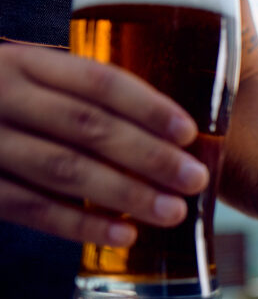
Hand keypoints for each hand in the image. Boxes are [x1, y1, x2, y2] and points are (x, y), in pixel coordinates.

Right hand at [0, 44, 209, 246]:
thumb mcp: (26, 77)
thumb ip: (77, 94)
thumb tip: (170, 131)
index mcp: (24, 62)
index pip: (96, 80)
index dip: (146, 106)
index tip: (189, 131)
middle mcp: (1, 95)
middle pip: (86, 126)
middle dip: (148, 155)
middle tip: (197, 179)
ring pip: (62, 169)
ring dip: (124, 193)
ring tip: (172, 211)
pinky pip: (31, 207)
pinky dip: (80, 225)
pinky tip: (124, 236)